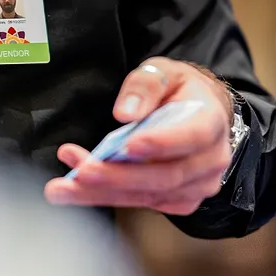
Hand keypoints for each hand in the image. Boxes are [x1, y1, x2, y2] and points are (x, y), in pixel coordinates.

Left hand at [44, 58, 232, 214]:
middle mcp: (209, 160)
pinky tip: (78, 188)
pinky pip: (142, 202)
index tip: (129, 145)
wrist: (201, 113)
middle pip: (165, 176)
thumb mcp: (165, 72)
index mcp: (211, 121)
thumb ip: (146, 85)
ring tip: (64, 186)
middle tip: (82, 171)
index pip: (191, 136)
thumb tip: (124, 113)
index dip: (161, 144)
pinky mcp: (179, 200)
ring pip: (149, 195)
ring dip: (103, 192)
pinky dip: (107, 196)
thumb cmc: (181, 92)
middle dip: (119, 176)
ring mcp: (196, 185)